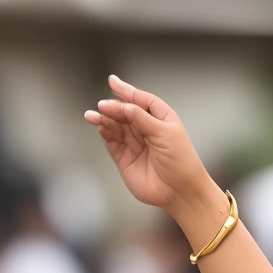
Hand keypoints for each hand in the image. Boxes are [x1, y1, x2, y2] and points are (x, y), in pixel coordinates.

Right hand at [84, 77, 223, 237]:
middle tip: (102, 106)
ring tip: (92, 116)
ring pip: (116, 126)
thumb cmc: (180, 159)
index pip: (140, 100)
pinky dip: (106, 134)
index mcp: (160, 117)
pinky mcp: (125, 159)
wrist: (179, 190)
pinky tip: (101, 127)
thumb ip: (140, 117)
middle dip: (113, 107)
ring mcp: (135, 144)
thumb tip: (121, 106)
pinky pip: (112, 142)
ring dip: (104, 120)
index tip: (112, 82)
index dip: (126, 90)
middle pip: (125, 112)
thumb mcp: (163, 131)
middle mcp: (146, 129)